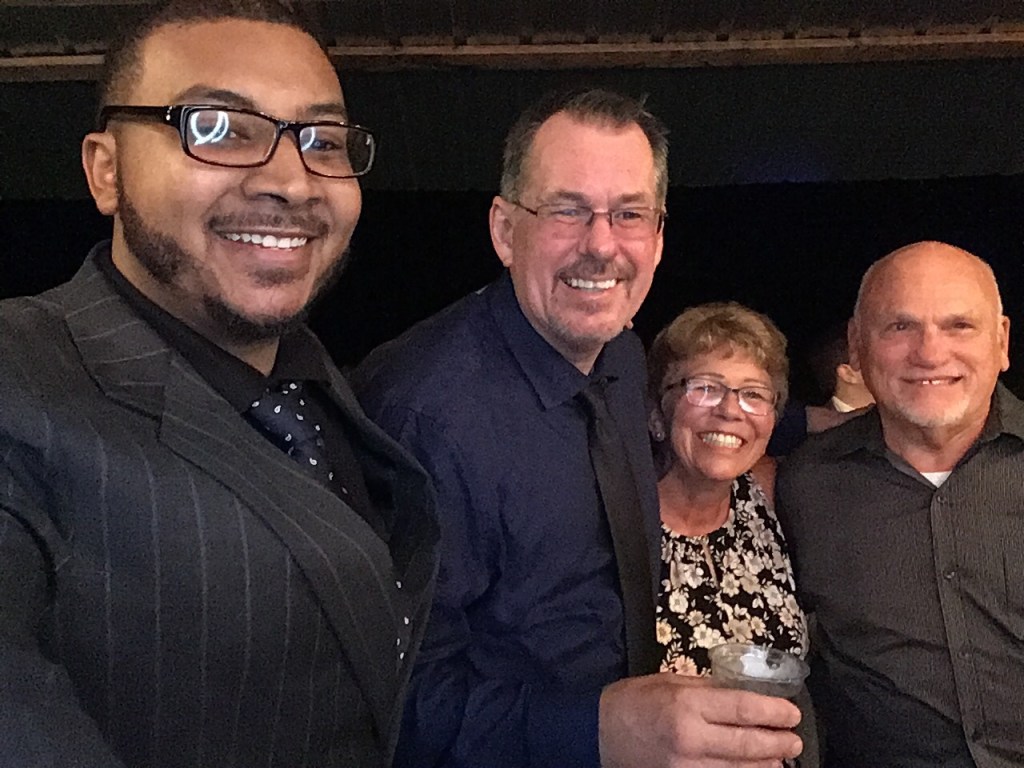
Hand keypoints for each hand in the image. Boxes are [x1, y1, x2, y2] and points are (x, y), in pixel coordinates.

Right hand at [598, 673, 801, 767]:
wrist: (599, 732)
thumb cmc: (634, 701)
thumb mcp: (670, 682)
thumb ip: (707, 688)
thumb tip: (742, 693)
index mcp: (688, 704)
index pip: (744, 709)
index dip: (774, 713)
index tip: (791, 713)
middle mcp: (691, 737)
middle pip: (748, 744)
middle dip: (778, 743)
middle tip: (795, 740)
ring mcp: (687, 766)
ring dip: (767, 765)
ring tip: (781, 759)